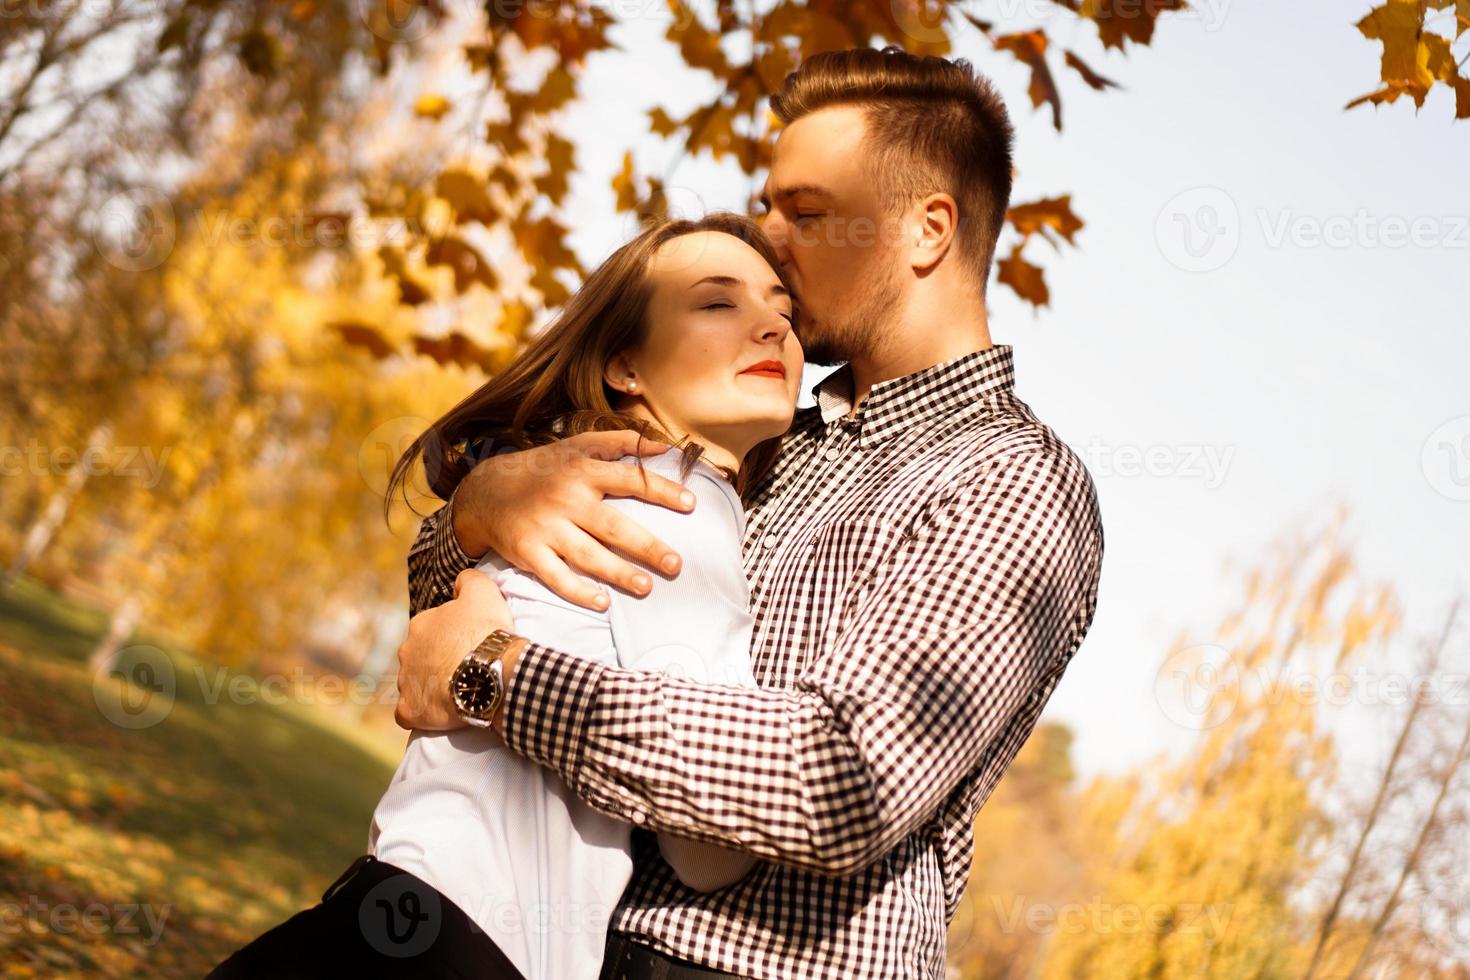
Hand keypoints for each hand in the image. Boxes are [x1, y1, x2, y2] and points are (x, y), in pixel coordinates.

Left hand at [394, 569, 511, 730]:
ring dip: (430, 686)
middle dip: (437, 661)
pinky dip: (419, 712)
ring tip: (457, 691)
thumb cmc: (486, 632)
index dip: (452, 637)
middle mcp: (407, 651)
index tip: (470, 645)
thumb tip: (460, 580)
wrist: (490, 673)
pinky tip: (436, 712)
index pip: (432, 629)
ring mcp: (406, 682)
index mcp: (421, 624)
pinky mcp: (411, 709)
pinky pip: (408, 712)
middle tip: (465, 668)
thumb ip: (469, 579)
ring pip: (414, 683)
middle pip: (420, 656)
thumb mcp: (483, 592)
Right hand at [450, 430, 695, 609]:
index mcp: (582, 471)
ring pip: (588, 556)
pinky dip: (579, 592)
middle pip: (614, 526)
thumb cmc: (542, 470)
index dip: (662, 490)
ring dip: (619, 573)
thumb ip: (619, 443)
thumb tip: (662, 446)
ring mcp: (546, 528)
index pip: (629, 480)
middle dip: (648, 547)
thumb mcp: (575, 447)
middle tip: (677, 564)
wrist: (485, 492)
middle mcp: (565, 499)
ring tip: (647, 587)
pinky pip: (556, 577)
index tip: (691, 505)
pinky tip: (603, 603)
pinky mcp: (528, 553)